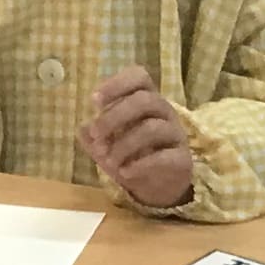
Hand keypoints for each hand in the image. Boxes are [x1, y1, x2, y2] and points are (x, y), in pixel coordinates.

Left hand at [81, 67, 197, 212]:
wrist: (158, 186)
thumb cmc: (131, 155)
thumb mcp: (107, 145)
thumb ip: (94, 135)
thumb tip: (83, 128)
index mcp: (146, 99)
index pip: (139, 77)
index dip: (117, 84)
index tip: (94, 101)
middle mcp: (164, 111)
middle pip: (144, 100)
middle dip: (114, 117)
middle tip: (96, 135)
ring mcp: (175, 133)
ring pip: (152, 128)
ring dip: (124, 145)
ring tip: (108, 162)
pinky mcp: (181, 158)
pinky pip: (163, 156)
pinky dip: (140, 165)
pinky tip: (124, 172)